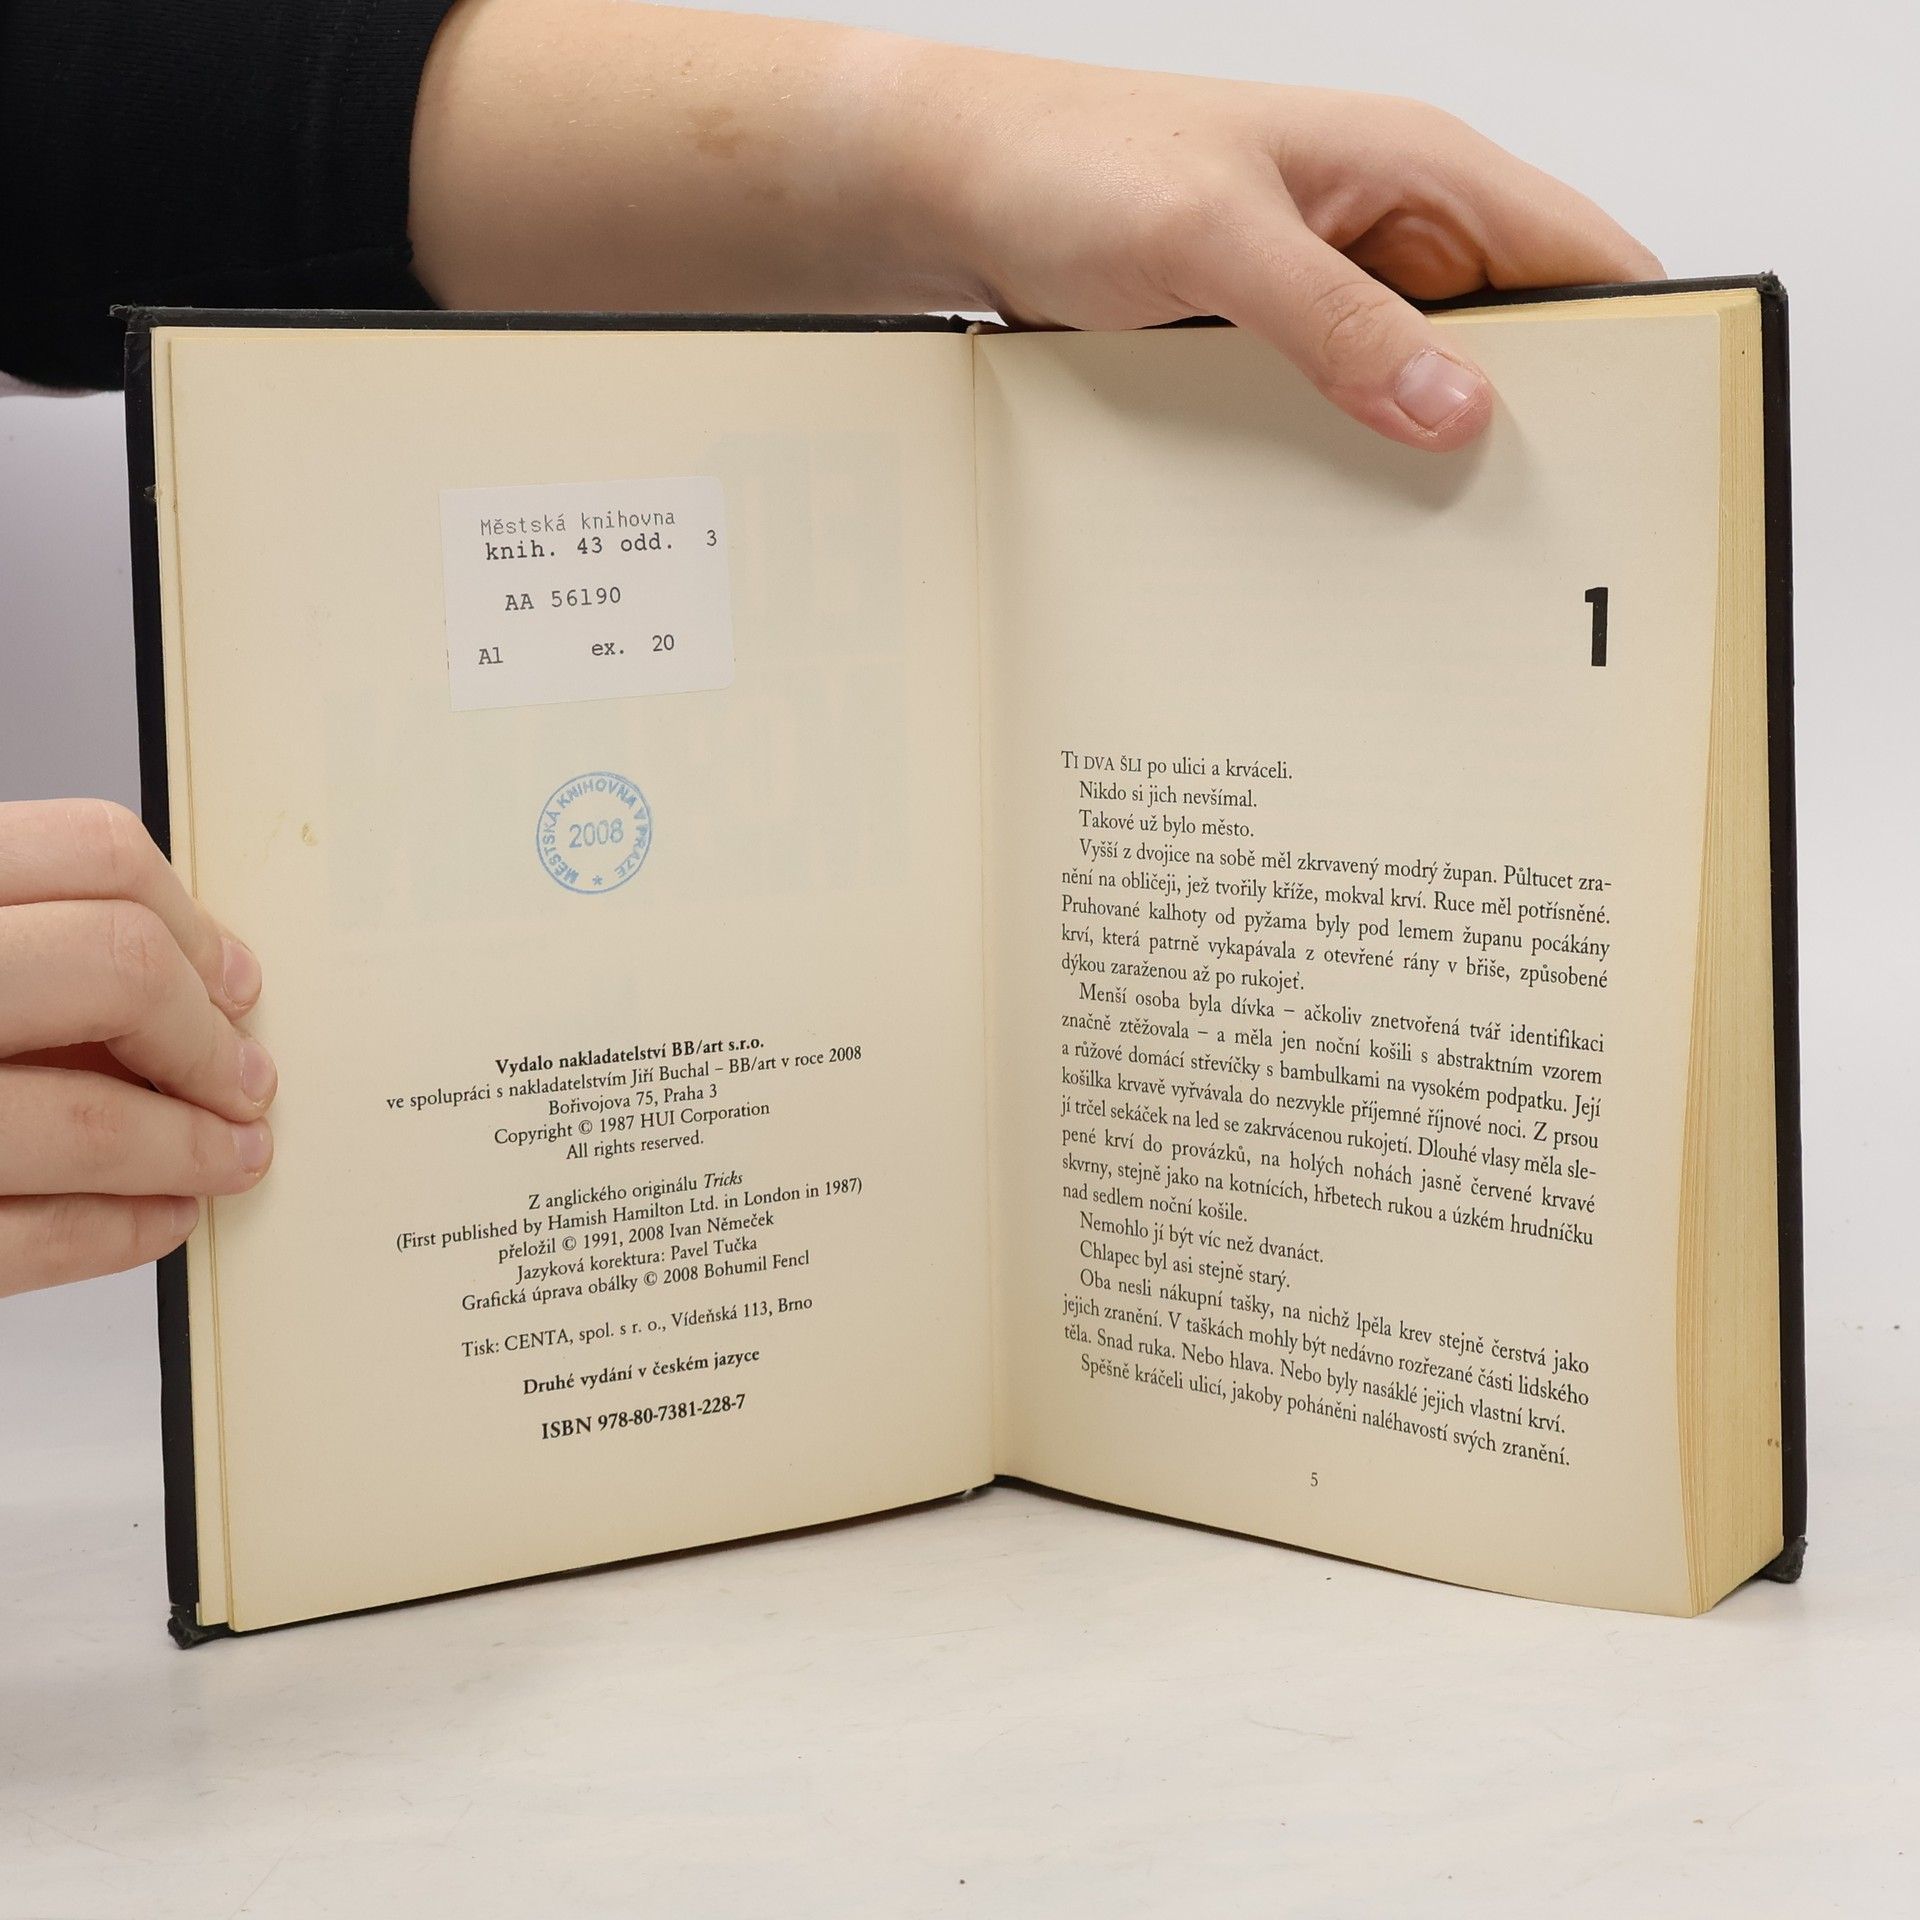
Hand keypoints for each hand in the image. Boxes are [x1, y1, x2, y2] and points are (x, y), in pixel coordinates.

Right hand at [0, 800, 275, 1296]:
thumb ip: (10, 936)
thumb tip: (182, 974)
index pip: (89, 853)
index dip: (190, 921)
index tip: (230, 978)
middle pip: (116, 968)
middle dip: (206, 1037)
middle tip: (243, 1079)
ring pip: (86, 1117)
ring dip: (188, 1147)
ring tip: (229, 1156)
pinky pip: (22, 1235)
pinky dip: (118, 1230)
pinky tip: (158, 1218)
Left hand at [409, 5, 1660, 451]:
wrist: (954, 193)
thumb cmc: (1071, 164)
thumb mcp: (1211, 242)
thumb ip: (1338, 323)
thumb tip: (1454, 407)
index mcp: (1416, 170)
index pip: (1583, 259)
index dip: (1636, 349)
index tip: (1640, 453)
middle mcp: (1391, 234)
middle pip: (1518, 346)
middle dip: (1530, 434)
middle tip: (1527, 543)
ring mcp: (1332, 299)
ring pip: (1425, 393)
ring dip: (1428, 464)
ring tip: (1434, 557)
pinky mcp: (1273, 350)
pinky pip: (1343, 416)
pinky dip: (1350, 468)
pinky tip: (1337, 533)